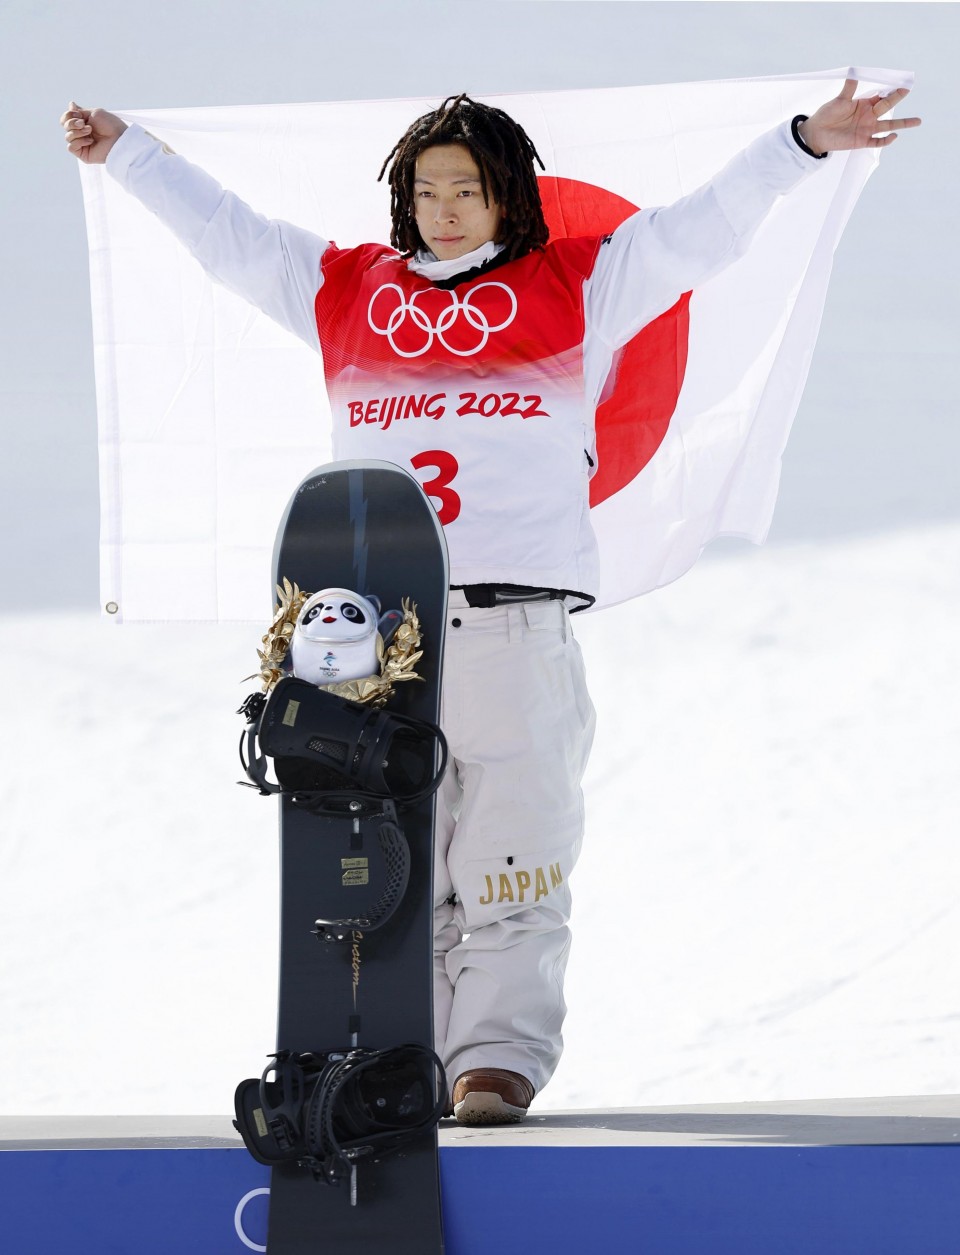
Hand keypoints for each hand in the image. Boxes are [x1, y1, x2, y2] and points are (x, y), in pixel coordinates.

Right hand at [60, 102, 126, 163]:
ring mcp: (82, 144)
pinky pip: (71, 147)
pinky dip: (78, 142)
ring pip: (67, 137)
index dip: (68, 115)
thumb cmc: (110, 125)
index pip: (65, 119)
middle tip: (83, 123)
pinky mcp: (83, 154)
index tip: (79, 114)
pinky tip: (90, 141)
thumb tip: (70, 104)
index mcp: (82, 123)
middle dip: (72, 123)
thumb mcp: (93, 113)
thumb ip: (80, 111)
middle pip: (65, 126)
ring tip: (90, 131)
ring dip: (77, 132)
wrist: (119, 138)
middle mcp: (81, 133)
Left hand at [799, 79, 920, 154]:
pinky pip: (877, 142)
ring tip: (917, 121)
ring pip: (888, 126)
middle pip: (887, 106)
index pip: (882, 96)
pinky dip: (886, 140)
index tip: (903, 82)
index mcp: (865, 104)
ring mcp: (867, 129)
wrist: (816, 133)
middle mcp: (869, 116)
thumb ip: (848, 89)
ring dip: (903, 124)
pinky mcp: (862, 141)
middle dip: (897, 98)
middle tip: (907, 90)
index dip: (892, 90)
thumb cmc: (827, 115)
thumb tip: (853, 72)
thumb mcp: (838, 100)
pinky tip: (894, 136)